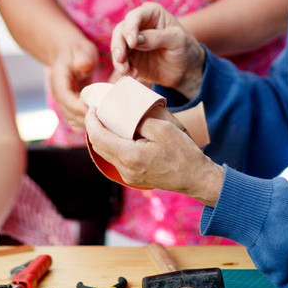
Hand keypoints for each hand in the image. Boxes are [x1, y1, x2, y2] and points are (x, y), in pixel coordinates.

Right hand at [49, 40, 98, 129]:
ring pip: (72, 120)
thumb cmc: (77, 50)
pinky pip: (75, 120)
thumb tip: (84, 66)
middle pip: (68, 113)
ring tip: (104, 123)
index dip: (79, 107)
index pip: (66, 98)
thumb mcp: (81, 50)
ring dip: (86, 124)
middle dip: (85, 118)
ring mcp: (62, 102)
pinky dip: (86, 123)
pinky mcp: (69, 106)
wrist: (69, 53)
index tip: (94, 111)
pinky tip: (100, 122)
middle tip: (104, 120)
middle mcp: (57, 94)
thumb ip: (83, 58)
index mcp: (58, 80)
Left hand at [84, 106, 224, 206]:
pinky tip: (120, 136)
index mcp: (129, 156)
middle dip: (94, 128)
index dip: (91, 121)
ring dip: (103, 138)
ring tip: (108, 122)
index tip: (93, 108)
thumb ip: (141, 121)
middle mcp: (125, 169)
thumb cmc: (183, 153)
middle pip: (98, 147)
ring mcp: (129, 177)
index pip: (98, 137)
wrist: (196, 178)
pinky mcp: (134, 179)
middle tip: (98, 113)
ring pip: (106, 154)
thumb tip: (126, 115)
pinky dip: (113, 146)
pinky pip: (116, 161)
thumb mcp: (163, 129)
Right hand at [110, 3, 205, 96]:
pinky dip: (124, 68)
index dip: (130, 28)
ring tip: (126, 71)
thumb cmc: (185, 48)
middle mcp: (138, 24)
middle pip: (120, 30)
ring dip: (119, 59)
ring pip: (117, 46)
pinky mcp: (130, 56)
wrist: (186, 70)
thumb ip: (157, 38)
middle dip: (119, 45)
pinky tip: (133, 75)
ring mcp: (132, 41)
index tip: (132, 43)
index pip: (135, 16)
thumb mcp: (177, 40)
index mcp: (151, 13)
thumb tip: (136, 40)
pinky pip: (121, 61)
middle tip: (121, 59)